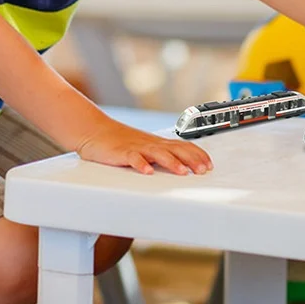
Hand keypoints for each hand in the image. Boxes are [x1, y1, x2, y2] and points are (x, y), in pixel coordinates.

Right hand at [76, 120, 212, 174]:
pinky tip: (147, 171)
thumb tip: (181, 165)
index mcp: (158, 143)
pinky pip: (132, 158)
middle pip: (175, 149)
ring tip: (182, 172)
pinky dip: (140, 164)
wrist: (96, 131)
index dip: (198, 155)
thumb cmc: (121, 142)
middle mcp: (151, 144)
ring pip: (157, 153)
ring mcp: (137, 147)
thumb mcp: (145, 148)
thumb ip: (161, 156)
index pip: (183, 146)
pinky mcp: (122, 153)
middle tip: (203, 170)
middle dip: (191, 159)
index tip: (209, 165)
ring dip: (171, 162)